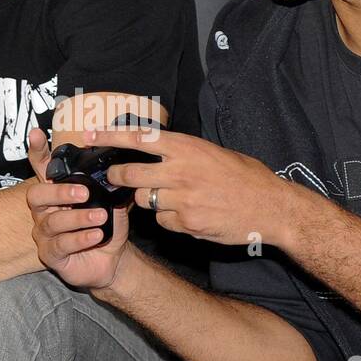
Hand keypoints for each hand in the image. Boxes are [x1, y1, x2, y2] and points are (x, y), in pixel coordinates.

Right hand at [25, 127, 130, 290]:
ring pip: (52, 222)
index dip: (37, 151)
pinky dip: (79, 239)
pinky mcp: (50, 255)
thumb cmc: (106, 227)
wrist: (113, 261)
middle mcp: (45, 211)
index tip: (37, 134)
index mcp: (57, 193)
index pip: (42, 168)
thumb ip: (107, 186)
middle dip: (59, 192)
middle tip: (84, 193)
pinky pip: (60, 245)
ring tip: (100, 217)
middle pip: (36, 195)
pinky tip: (95, 235)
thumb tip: (117, 169)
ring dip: (78, 218)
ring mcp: (45, 234)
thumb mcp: (110, 202)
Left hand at [83, 126, 291, 248]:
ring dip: (148, 199)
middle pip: (129, 174)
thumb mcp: (215, 153)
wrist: (271, 208)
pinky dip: (168, 219)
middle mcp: (179, 171)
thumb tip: (160, 150)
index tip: (89, 136)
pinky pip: (162, 221)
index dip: (109, 137)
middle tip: (116, 178)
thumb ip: (185, 153)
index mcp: (187, 148)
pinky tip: (188, 215)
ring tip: (171, 197)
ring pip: (143, 200)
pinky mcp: (185, 224)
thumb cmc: (247, 178)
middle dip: (117, 177)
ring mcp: (181, 199)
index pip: (138, 138)